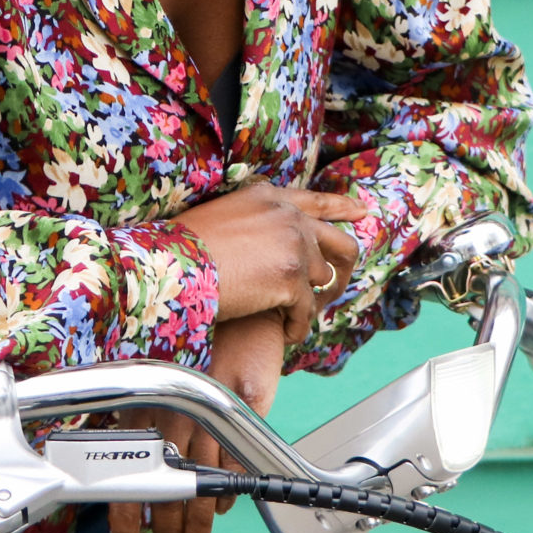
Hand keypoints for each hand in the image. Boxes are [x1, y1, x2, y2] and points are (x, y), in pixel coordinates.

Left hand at [108, 312, 291, 532]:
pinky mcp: (241, 416)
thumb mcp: (153, 382)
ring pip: (199, 485)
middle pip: (166, 490)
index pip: (127, 474)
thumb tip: (131, 469)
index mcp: (142, 408)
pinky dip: (225, 492)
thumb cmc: (193, 345)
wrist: (238, 313)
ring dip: (197, 525)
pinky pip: (231, 464)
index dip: (125, 518)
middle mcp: (171, 415)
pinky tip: (218, 510)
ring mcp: (208, 417)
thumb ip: (143, 424)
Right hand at [175, 183, 367, 344]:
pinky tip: (285, 334)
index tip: (361, 212)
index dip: (342, 207)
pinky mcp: (291, 280)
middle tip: (333, 290)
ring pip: (321, 280)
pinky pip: (306, 311)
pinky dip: (297, 326)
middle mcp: (288, 217)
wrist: (171, 266)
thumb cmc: (179, 249)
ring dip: (311, 302)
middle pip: (338, 242)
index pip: (317, 200)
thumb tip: (266, 245)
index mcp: (269, 198)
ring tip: (296, 317)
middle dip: (342, 268)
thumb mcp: (221, 216)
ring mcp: (294, 247)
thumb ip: (254, 223)